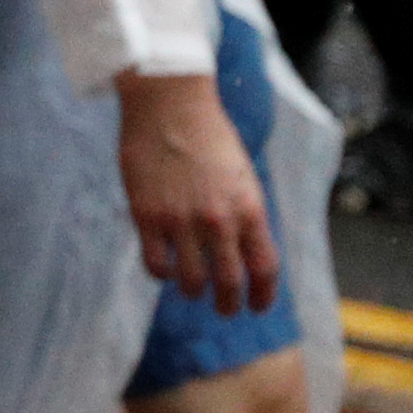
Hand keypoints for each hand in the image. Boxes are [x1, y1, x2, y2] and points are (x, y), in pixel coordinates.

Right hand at [118, 70, 275, 314]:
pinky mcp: (147, 216)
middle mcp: (219, 220)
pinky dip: (162, 273)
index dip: (262, 295)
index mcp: (249, 208)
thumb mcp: (241, 176)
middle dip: (228, 304)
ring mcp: (181, 220)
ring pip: (191, 281)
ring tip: (191, 288)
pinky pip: (156, 264)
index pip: (264, 268)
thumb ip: (242, 213)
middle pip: (229, 283)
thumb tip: (240, 250)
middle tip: (224, 308)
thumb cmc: (208, 135)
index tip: (256, 307)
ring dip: (193, 290)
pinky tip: (164, 266)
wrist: (170, 104)